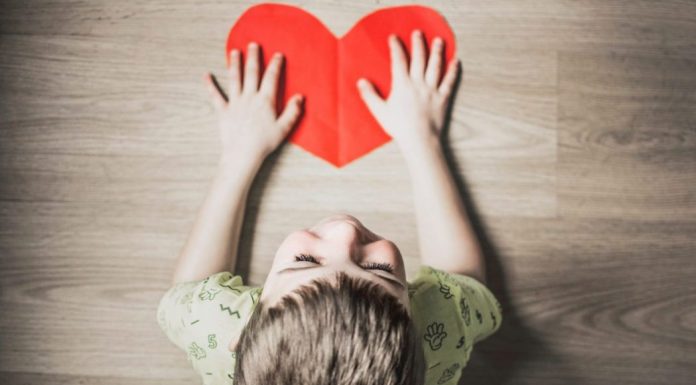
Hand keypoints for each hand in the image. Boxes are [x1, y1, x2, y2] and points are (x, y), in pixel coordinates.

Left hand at [205, 42, 303, 167]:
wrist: (243, 154)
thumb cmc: (264, 143)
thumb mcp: (284, 128)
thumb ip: (292, 111)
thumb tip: (300, 97)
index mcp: (265, 101)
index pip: (271, 78)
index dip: (275, 65)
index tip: (277, 55)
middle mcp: (249, 97)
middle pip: (251, 73)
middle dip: (253, 57)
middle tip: (253, 45)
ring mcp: (235, 103)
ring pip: (234, 79)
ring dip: (234, 64)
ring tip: (234, 52)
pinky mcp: (223, 111)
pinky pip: (215, 96)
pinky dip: (210, 85)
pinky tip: (206, 76)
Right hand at [356, 30, 459, 150]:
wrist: (420, 139)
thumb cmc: (399, 127)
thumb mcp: (379, 111)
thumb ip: (370, 95)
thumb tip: (361, 81)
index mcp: (402, 85)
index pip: (398, 61)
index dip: (396, 47)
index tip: (394, 38)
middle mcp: (418, 83)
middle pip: (419, 59)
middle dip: (418, 44)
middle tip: (418, 33)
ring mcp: (432, 90)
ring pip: (435, 66)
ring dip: (437, 52)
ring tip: (439, 41)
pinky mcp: (443, 98)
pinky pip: (449, 82)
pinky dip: (453, 71)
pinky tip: (456, 61)